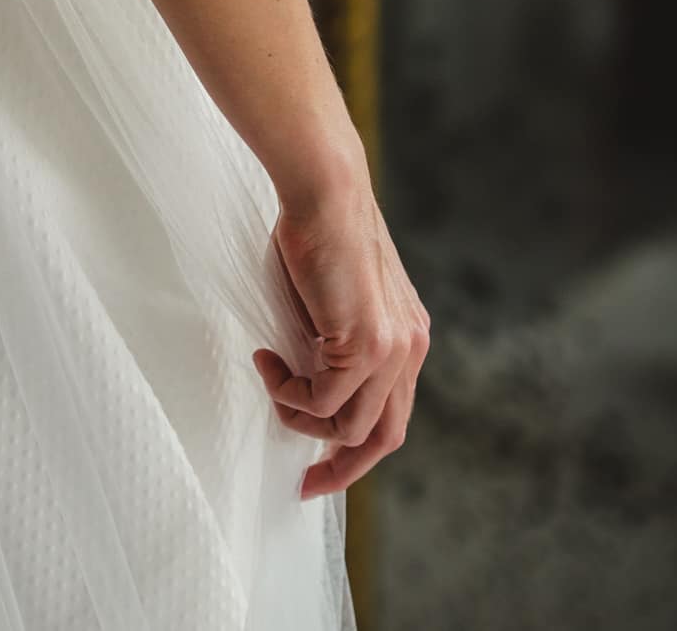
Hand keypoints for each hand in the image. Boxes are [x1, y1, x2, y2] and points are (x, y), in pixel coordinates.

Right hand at [253, 184, 429, 498]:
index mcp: (407, 340)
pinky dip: (287, 393)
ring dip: (299, 417)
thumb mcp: (330, 302)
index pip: (391, 417)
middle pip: (382, 439)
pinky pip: (321, 401)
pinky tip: (268, 360)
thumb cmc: (315, 235)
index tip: (319, 469)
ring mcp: (393, 350)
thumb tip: (301, 383)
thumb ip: (329, 345)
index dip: (356, 451)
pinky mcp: (365, 344)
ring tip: (271, 380)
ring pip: (348, 427)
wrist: (325, 193)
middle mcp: (409, 351)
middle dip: (340, 468)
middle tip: (304, 482)